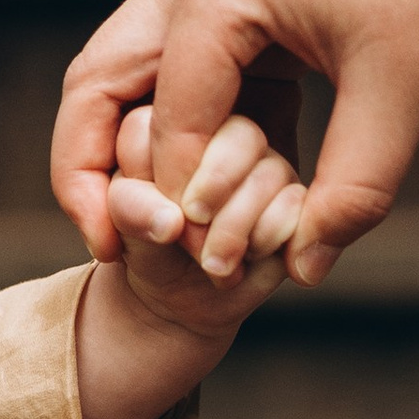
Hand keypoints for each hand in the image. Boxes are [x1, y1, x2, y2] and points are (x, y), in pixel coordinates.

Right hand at [49, 0, 418, 287]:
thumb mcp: (403, 90)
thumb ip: (352, 189)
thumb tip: (306, 272)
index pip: (169, 123)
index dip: (182, 202)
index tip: (209, 263)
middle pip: (95, 89)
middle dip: (90, 174)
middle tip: (108, 247)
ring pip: (120, 76)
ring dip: (121, 148)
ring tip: (137, 224)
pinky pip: (169, 67)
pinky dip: (169, 124)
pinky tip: (196, 180)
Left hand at [73, 101, 298, 418]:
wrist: (179, 296)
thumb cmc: (147, 250)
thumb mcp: (123, 230)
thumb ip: (131, 208)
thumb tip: (171, 220)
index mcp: (176, 124)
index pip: (180, 122)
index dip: (168, 177)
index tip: (154, 221)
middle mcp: (226, 134)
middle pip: (240, 135)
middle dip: (214, 192)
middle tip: (189, 234)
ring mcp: (267, 163)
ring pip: (271, 170)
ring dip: (237, 226)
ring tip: (213, 264)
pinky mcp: (295, 197)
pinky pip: (296, 205)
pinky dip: (267, 238)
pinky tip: (247, 258)